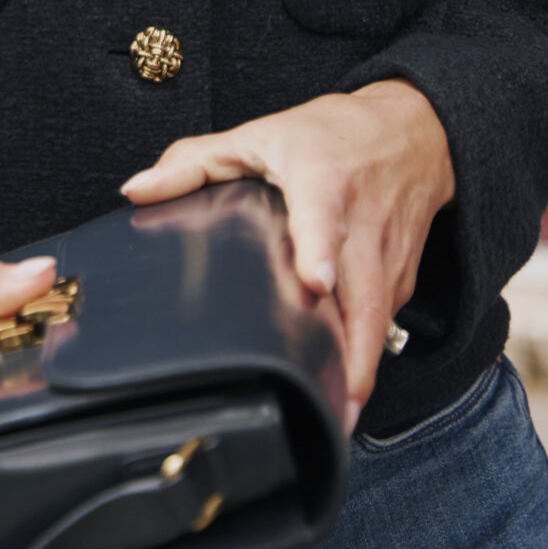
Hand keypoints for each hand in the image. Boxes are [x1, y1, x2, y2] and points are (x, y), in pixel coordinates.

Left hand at [120, 81, 454, 429]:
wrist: (412, 132)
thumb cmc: (329, 134)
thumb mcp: (257, 135)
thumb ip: (193, 162)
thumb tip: (136, 191)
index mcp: (321, 182)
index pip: (323, 218)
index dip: (319, 250)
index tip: (315, 282)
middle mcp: (361, 224)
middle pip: (364, 293)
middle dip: (352, 350)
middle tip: (333, 401)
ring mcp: (387, 257)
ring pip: (380, 322)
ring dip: (361, 369)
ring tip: (339, 416)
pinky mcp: (402, 280)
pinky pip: (385, 325)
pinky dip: (367, 356)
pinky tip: (345, 388)